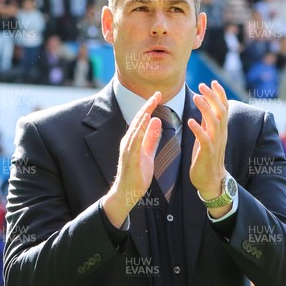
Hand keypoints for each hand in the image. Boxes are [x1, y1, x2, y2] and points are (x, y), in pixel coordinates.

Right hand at [103, 92, 162, 227]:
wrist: (127, 193)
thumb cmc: (137, 175)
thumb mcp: (147, 153)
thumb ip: (151, 138)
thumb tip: (156, 121)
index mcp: (132, 140)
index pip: (142, 120)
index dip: (149, 107)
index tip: (158, 96)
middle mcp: (128, 141)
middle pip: (138, 119)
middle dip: (148, 105)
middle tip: (157, 92)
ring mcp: (127, 148)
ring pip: (136, 126)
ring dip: (144, 112)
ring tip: (152, 101)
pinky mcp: (129, 156)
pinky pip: (135, 138)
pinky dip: (140, 127)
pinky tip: (146, 119)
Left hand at [188, 81, 227, 198]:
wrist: (211, 180)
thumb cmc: (207, 157)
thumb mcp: (208, 136)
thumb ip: (208, 122)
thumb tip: (205, 106)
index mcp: (221, 129)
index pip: (224, 107)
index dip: (219, 94)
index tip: (212, 81)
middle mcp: (220, 134)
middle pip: (221, 111)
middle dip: (212, 97)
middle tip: (203, 85)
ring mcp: (215, 143)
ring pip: (214, 122)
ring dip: (205, 108)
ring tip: (196, 97)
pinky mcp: (207, 153)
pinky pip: (204, 138)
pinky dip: (198, 129)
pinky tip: (190, 121)